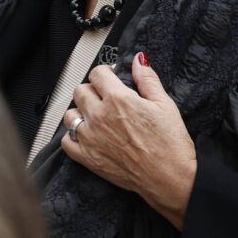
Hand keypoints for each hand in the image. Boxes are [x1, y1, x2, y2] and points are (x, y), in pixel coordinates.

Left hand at [64, 53, 197, 229]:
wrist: (169, 178)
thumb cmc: (170, 143)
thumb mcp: (164, 104)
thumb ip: (147, 79)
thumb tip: (138, 60)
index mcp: (118, 99)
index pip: (97, 73)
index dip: (105, 73)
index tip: (111, 78)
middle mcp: (99, 116)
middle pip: (80, 91)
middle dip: (92, 89)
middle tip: (105, 97)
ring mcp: (91, 138)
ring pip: (70, 115)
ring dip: (80, 112)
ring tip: (95, 116)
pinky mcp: (88, 159)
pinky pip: (67, 141)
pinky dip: (73, 136)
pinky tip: (87, 135)